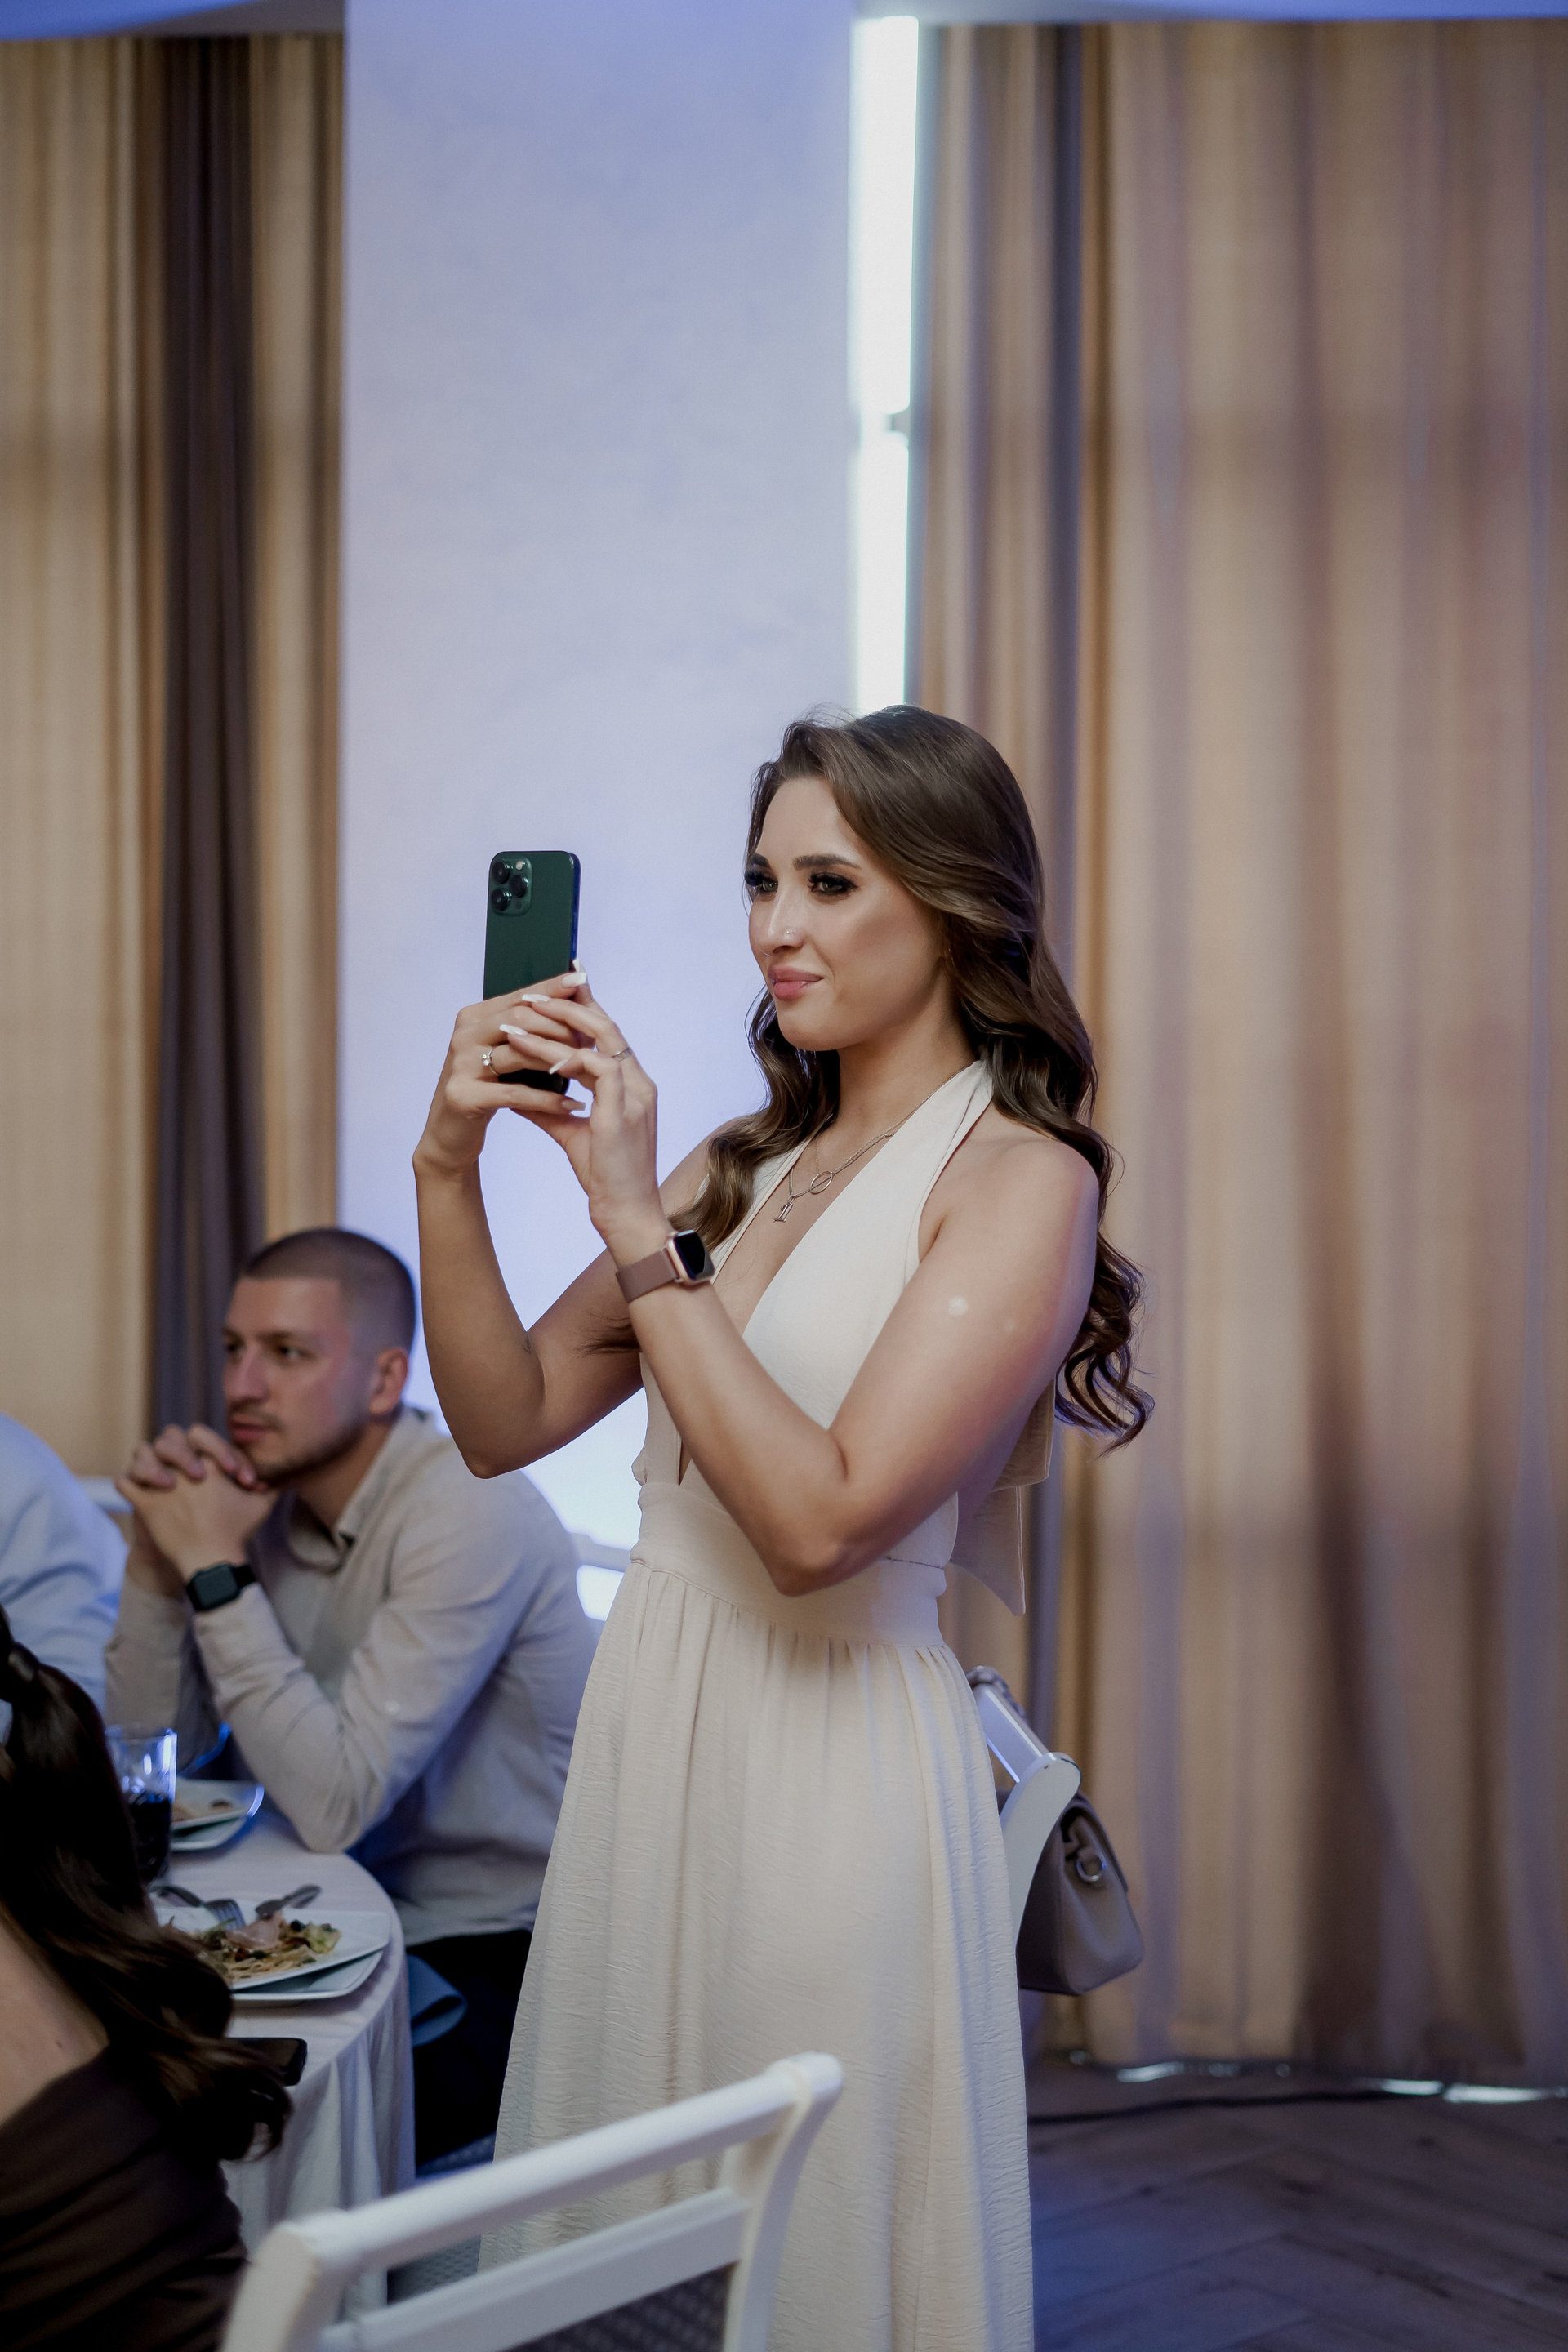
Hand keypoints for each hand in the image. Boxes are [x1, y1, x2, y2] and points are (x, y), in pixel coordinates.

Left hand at [116, 1424, 273, 1583]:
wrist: (212, 1562)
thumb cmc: (236, 1533)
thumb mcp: (261, 1506)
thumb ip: (274, 1485)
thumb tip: (289, 1475)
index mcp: (210, 1465)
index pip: (199, 1435)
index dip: (205, 1446)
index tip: (211, 1469)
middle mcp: (184, 1470)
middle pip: (168, 1437)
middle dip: (172, 1447)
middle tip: (178, 1464)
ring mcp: (163, 1487)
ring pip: (141, 1455)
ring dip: (146, 1461)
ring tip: (153, 1471)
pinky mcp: (147, 1505)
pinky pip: (125, 1483)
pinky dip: (128, 1483)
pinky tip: (136, 1488)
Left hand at [426, 968, 668, 1260]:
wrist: (627, 1214)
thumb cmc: (606, 1177)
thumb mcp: (571, 1133)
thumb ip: (548, 1107)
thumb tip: (518, 1090)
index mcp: (631, 1086)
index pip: (607, 1034)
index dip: (580, 1009)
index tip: (549, 991)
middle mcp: (638, 1083)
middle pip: (606, 1025)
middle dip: (566, 1005)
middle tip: (529, 995)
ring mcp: (635, 1095)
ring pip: (599, 1040)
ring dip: (557, 1027)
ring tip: (520, 1019)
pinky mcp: (624, 1112)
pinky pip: (597, 1068)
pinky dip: (567, 1057)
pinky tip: (539, 1057)